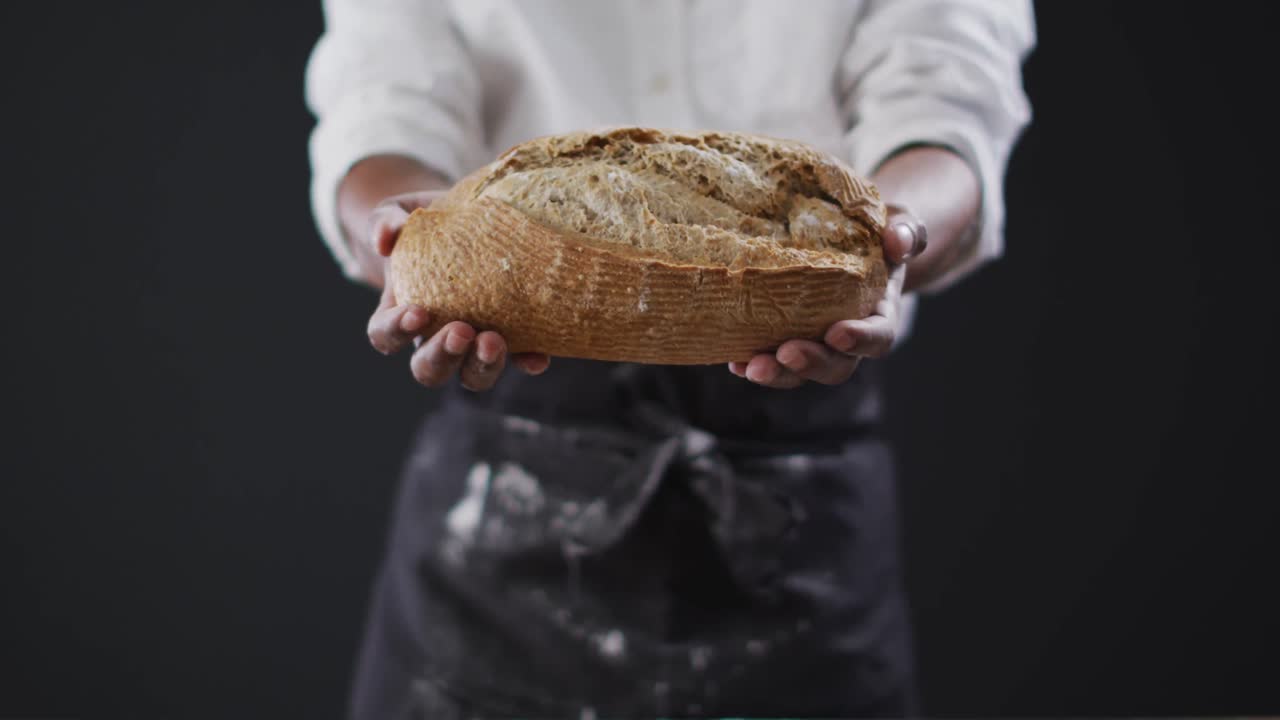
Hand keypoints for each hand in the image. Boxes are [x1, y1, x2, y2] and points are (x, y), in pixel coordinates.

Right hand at [364, 190, 550, 390]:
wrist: (467, 219)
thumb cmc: (426, 221)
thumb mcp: (401, 212)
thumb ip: (386, 221)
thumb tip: (384, 237)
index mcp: (401, 314)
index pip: (385, 335)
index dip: (396, 331)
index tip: (417, 312)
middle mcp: (435, 339)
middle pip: (428, 370)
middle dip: (442, 356)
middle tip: (461, 331)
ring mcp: (474, 344)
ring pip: (471, 376)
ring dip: (481, 366)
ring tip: (494, 341)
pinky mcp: (512, 338)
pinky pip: (519, 360)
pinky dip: (528, 362)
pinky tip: (538, 357)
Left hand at [727, 206, 926, 388]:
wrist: (853, 240)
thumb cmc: (877, 232)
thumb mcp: (898, 224)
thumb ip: (905, 232)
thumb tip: (898, 240)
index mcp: (880, 314)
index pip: (879, 337)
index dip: (860, 340)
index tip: (837, 334)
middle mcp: (849, 338)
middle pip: (836, 365)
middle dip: (810, 364)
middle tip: (786, 354)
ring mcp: (816, 343)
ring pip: (800, 371)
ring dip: (777, 373)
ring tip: (751, 367)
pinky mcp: (787, 338)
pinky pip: (772, 358)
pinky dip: (751, 362)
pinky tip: (733, 361)